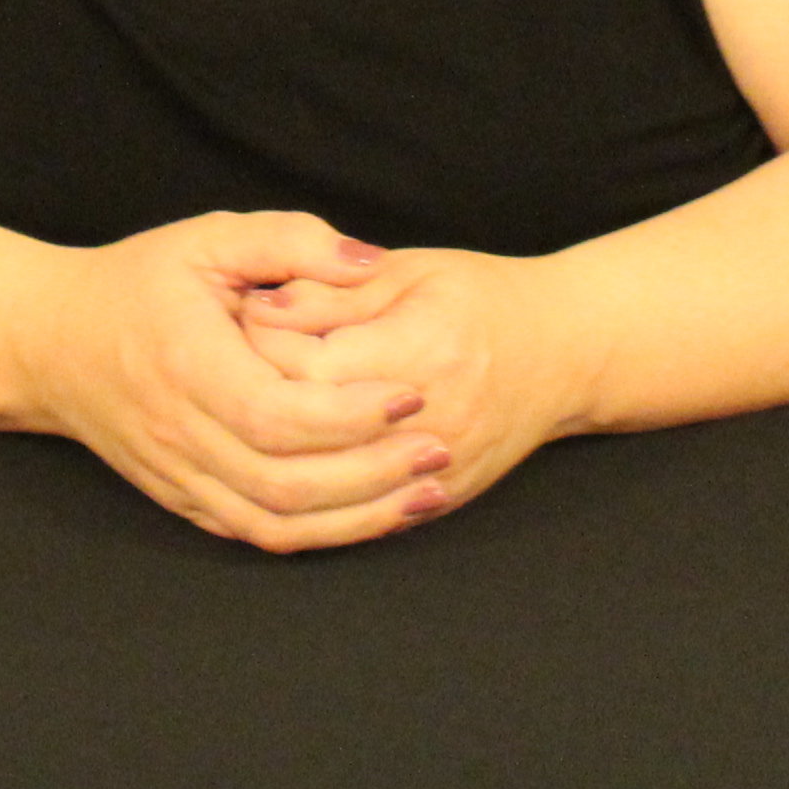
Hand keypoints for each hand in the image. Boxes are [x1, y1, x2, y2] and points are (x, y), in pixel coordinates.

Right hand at [4, 214, 447, 552]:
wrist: (50, 345)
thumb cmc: (135, 283)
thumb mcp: (206, 238)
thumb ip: (288, 241)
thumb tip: (370, 260)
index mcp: (187, 365)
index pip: (278, 414)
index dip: (351, 414)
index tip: (412, 392)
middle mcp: (179, 433)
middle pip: (286, 482)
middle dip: (373, 474)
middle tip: (440, 447)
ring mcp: (179, 477)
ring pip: (275, 524)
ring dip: (358, 519)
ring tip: (425, 494)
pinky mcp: (184, 501)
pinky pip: (256, 534)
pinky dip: (319, 534)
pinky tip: (373, 515)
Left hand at [239, 245, 591, 522]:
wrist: (562, 353)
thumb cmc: (480, 298)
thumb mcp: (408, 271)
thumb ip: (334, 289)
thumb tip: (261, 306)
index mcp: (424, 348)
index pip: (309, 365)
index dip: (259, 342)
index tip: (236, 315)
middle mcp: (434, 419)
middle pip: (312, 428)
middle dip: (258, 395)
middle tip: (226, 364)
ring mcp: (438, 469)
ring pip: (328, 487)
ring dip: (277, 453)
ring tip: (249, 412)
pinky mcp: (438, 500)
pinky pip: (358, 517)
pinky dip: (312, 498)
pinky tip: (280, 466)